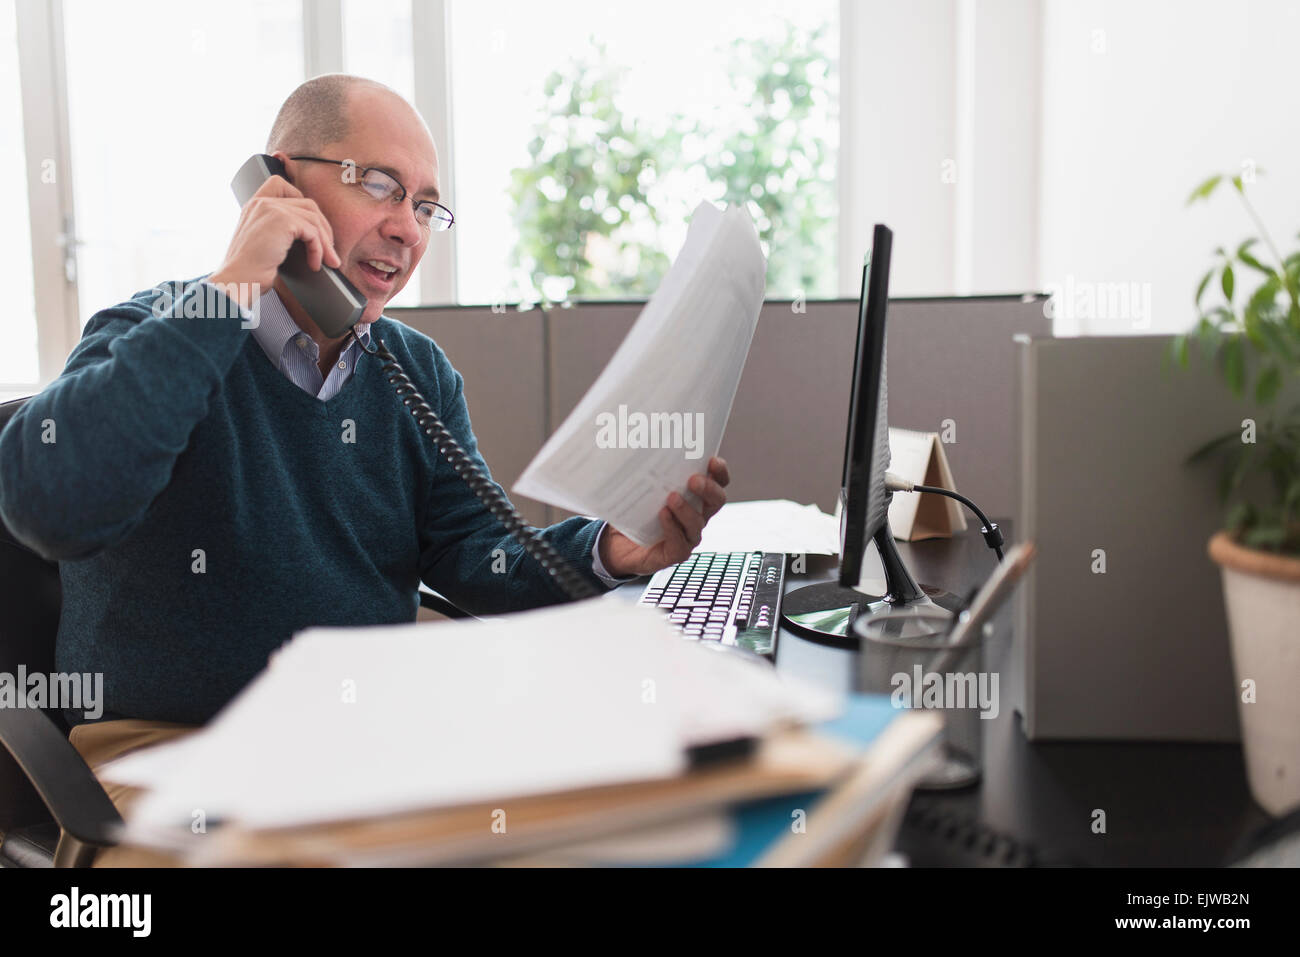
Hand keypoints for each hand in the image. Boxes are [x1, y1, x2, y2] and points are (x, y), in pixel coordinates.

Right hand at [207, 160, 341, 308]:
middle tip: (329, 250)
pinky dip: (318, 250)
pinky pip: (313, 232)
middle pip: (307, 204)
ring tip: (328, 261)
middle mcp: (261, 203)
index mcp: (254, 205)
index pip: (280, 184)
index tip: (310, 223)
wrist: (238, 281)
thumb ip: (278, 229)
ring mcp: (271, 209)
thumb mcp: (262, 242)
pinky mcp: (282, 221)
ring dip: (325, 243)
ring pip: (313, 219)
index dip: (300, 198)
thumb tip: (312, 234)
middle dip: (323, 228)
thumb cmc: (250, 270)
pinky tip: (314, 264)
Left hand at [599, 456, 730, 577]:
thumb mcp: (639, 485)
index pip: (718, 482)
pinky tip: (663, 516)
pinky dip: (672, 528)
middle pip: (716, 501)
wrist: (615, 544)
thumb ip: (644, 468)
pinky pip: (680, 544)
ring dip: (686, 509)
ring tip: (672, 497)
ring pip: (697, 523)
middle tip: (693, 480)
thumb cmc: (633, 510)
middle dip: (709, 489)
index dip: (720, 472)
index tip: (712, 461)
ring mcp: (687, 536)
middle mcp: (697, 515)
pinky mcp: (674, 553)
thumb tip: (634, 438)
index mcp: (695, 496)